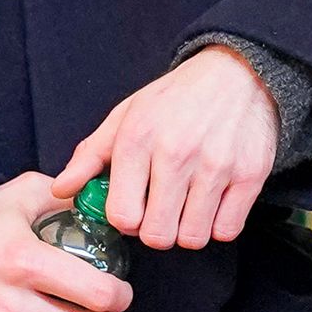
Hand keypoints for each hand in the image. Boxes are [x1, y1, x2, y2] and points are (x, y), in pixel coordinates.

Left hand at [57, 45, 280, 252]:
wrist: (237, 73)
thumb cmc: (176, 98)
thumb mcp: (126, 115)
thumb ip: (90, 155)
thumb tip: (61, 190)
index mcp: (138, 139)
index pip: (123, 216)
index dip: (126, 220)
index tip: (134, 209)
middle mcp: (177, 153)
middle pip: (158, 235)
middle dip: (156, 230)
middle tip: (161, 212)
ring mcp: (216, 166)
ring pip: (194, 237)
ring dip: (187, 230)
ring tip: (187, 208)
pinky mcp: (250, 175)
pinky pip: (227, 230)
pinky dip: (218, 225)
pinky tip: (211, 205)